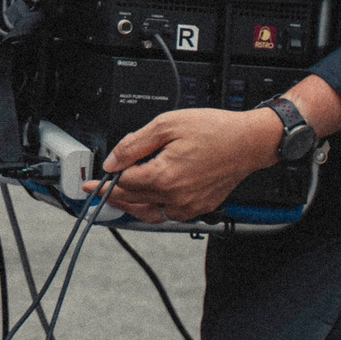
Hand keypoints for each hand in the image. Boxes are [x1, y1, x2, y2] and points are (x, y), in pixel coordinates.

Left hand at [100, 106, 283, 223]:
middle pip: (133, 201)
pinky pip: (169, 214)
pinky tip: (148, 198)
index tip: (91, 184)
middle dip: (113, 196)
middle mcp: (176, 197)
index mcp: (164, 177)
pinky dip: (154, 208)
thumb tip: (112, 162)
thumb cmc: (215, 130)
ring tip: (118, 197)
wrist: (249, 142)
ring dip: (131, 206)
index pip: (123, 185)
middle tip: (98, 191)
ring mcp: (189, 206)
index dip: (104, 182)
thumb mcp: (167, 125)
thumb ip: (134, 145)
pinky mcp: (200, 208)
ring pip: (149, 213)